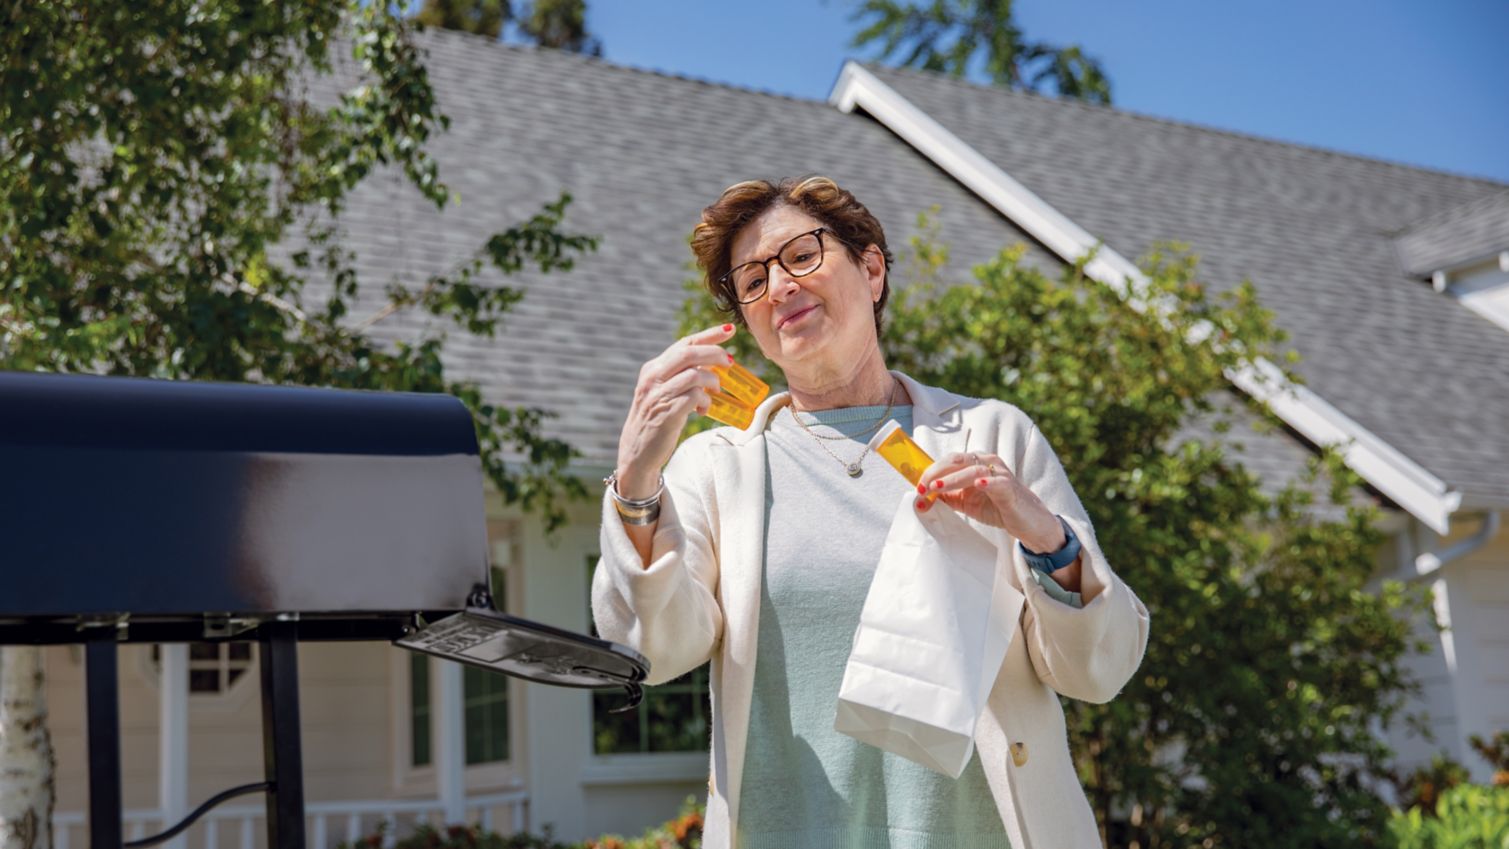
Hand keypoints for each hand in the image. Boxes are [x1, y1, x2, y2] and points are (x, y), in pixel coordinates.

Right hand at [613, 323, 735, 498]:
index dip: (708, 335)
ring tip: (715, 392)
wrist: (638, 453)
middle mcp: (653, 378)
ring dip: (712, 382)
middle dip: (715, 354)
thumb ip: (681, 377)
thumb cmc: (656, 421)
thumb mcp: (663, 392)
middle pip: (689, 353)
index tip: (729, 330)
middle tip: (730, 363)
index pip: (683, 344)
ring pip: (694, 374)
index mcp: (653, 369)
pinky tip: (703, 410)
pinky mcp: (666, 412)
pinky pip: (694, 397)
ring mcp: (658, 394)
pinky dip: (705, 401)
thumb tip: (712, 366)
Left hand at [915, 452, 1064, 551]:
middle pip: (957, 460)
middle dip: (936, 472)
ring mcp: (1000, 473)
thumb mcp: (966, 502)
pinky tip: (978, 485)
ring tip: (938, 487)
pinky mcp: (1010, 488)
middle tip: (922, 486)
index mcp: (974, 463)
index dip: (930, 471)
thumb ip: (947, 497)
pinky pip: (998, 482)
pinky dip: (988, 481)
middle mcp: (987, 462)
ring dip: (953, 478)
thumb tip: (923, 497)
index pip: (948, 461)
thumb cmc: (996, 506)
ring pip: (973, 469)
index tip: (916, 485)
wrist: (1026, 521)